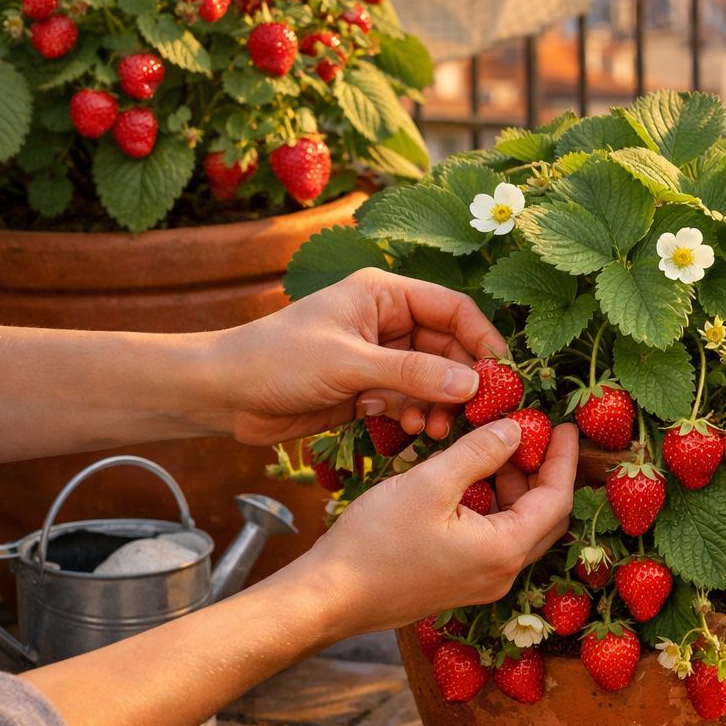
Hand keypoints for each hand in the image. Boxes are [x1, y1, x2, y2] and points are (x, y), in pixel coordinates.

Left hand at [215, 268, 507, 445]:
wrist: (223, 394)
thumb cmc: (278, 360)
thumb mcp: (350, 364)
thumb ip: (413, 374)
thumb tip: (473, 384)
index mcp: (385, 295)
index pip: (453, 309)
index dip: (482, 340)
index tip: (502, 376)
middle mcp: (388, 322)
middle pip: (448, 349)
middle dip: (461, 382)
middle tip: (471, 415)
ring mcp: (379, 356)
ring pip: (432, 380)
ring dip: (438, 405)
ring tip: (433, 430)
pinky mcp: (368, 388)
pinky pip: (409, 401)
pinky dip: (414, 416)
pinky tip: (405, 430)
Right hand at [293, 419, 578, 633]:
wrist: (329, 597)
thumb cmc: (375, 540)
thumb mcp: (431, 483)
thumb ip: (480, 452)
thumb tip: (516, 429)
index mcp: (505, 550)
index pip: (557, 499)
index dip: (564, 459)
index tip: (567, 426)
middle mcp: (503, 573)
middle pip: (545, 517)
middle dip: (546, 472)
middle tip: (539, 434)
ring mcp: (482, 582)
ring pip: (520, 528)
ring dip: (517, 487)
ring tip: (502, 447)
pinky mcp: (461, 583)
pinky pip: (496, 540)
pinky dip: (496, 506)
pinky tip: (476, 478)